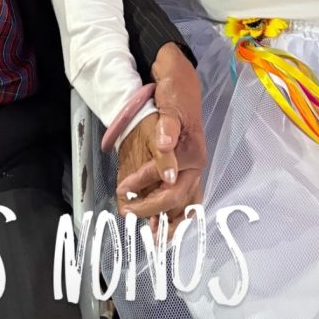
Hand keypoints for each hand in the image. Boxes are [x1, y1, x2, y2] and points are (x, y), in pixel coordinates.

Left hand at [117, 44, 206, 232]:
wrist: (182, 80)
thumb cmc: (176, 92)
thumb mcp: (170, 105)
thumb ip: (167, 128)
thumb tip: (164, 146)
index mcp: (193, 153)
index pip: (166, 178)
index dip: (142, 183)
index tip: (122, 189)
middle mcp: (195, 165)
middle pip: (177, 198)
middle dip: (152, 210)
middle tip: (128, 214)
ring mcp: (191, 167)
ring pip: (184, 203)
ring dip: (168, 221)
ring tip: (153, 239)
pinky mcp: (186, 166)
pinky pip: (182, 196)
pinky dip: (172, 211)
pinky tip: (161, 221)